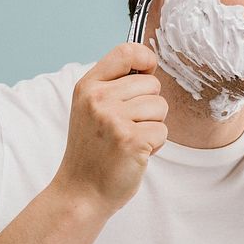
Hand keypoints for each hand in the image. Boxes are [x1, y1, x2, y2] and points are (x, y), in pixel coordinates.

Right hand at [50, 43, 168, 215]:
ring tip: (129, 140)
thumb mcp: (89, 108)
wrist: (81, 192)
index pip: (125, 51)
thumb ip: (112, 85)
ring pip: (160, 107)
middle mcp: (98, 98)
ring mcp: (113, 118)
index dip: (145, 58)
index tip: (147, 71)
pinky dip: (155, 145)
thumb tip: (148, 65)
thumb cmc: (92, 150)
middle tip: (127, 126)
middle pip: (152, 83)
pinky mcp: (131, 139)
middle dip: (149, 105)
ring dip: (153, 126)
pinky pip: (163, 131)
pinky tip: (135, 153)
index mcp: (88, 86)